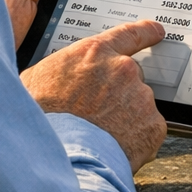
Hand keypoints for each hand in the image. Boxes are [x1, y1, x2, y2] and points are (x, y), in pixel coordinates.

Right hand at [21, 20, 168, 172]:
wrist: (60, 159)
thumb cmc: (43, 122)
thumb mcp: (36, 81)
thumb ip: (60, 70)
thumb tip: (58, 76)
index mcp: (94, 53)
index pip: (128, 34)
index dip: (144, 32)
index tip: (155, 32)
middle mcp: (122, 70)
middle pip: (130, 76)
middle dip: (118, 93)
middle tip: (97, 113)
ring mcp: (140, 97)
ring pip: (138, 105)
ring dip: (125, 117)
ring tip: (100, 135)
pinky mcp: (152, 125)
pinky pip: (147, 130)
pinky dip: (136, 139)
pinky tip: (114, 147)